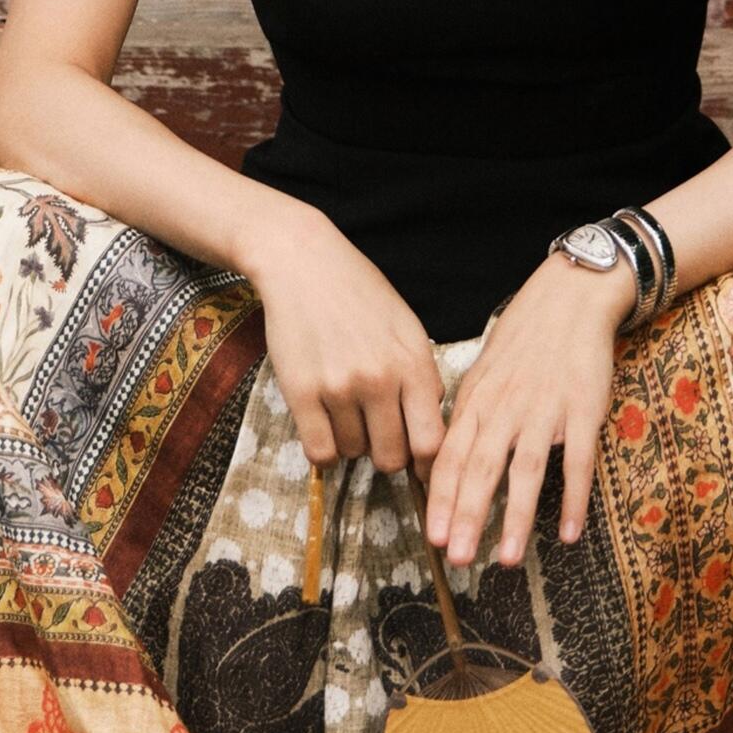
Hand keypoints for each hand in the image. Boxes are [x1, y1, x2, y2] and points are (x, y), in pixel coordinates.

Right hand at [250, 209, 447, 477]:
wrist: (304, 262)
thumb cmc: (360, 293)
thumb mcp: (407, 327)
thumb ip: (423, 378)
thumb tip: (431, 432)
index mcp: (413, 363)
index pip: (432, 442)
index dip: (428, 466)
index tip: (421, 470)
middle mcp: (379, 379)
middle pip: (392, 458)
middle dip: (387, 454)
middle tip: (377, 433)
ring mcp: (339, 387)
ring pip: (354, 453)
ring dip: (352, 441)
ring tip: (346, 407)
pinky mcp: (300, 392)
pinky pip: (320, 452)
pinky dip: (324, 447)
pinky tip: (325, 422)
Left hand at [425, 251, 630, 568]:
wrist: (571, 297)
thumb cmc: (523, 338)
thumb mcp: (483, 372)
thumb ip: (467, 417)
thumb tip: (442, 461)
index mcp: (477, 400)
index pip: (451, 456)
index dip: (441, 499)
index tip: (433, 537)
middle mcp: (506, 407)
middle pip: (481, 468)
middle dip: (468, 517)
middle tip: (458, 559)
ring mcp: (546, 409)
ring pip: (527, 470)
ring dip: (516, 517)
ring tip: (508, 560)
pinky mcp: (584, 409)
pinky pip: (578, 461)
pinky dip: (574, 498)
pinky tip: (570, 532)